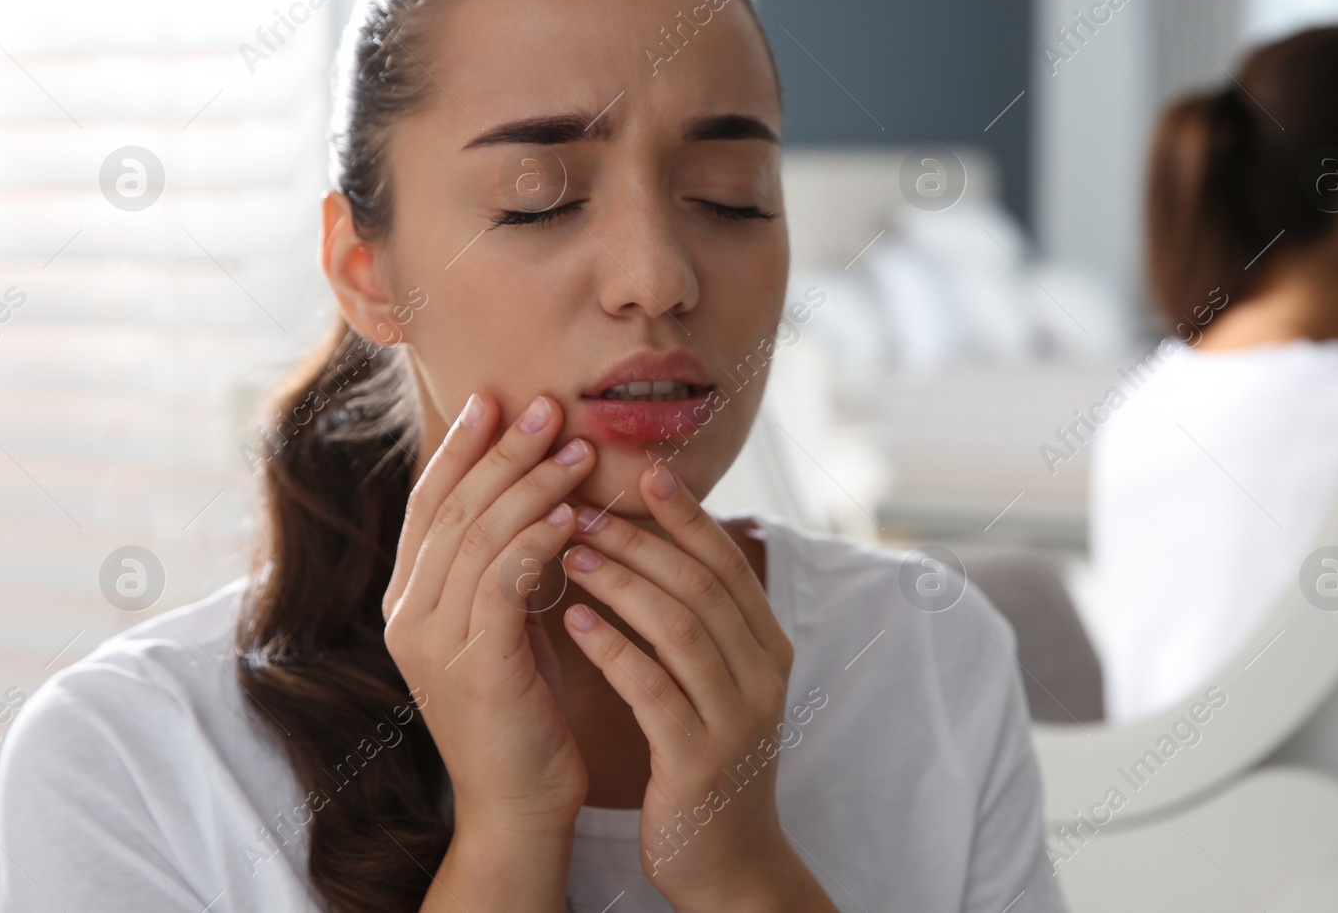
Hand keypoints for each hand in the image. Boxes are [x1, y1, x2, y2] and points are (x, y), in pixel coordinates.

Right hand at [383, 391, 595, 839]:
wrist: (519, 802)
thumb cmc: (523, 707)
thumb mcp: (505, 624)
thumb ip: (502, 565)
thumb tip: (533, 492)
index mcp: (409, 599)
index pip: (428, 504)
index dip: (460, 448)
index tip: (495, 398)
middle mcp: (408, 615)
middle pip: (453, 509)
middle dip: (502, 451)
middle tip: (548, 407)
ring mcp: (434, 641)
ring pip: (479, 537)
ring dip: (531, 486)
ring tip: (576, 450)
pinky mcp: (473, 666)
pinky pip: (503, 583)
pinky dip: (537, 541)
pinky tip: (572, 516)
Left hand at [561, 464, 837, 911]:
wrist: (728, 864)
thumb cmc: (706, 759)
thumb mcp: (717, 685)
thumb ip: (698, 623)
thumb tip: (653, 546)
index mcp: (769, 648)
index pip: (728, 564)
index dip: (687, 516)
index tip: (644, 473)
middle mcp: (763, 674)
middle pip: (702, 584)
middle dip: (640, 540)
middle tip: (581, 508)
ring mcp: (736, 718)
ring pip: (680, 626)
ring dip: (621, 581)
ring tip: (568, 551)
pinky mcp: (699, 759)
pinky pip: (652, 687)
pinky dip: (612, 646)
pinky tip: (573, 620)